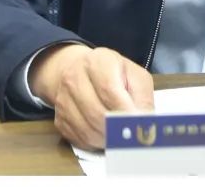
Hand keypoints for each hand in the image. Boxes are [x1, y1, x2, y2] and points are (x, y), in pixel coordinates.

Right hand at [29, 44, 154, 149]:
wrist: (78, 70)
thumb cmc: (113, 73)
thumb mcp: (134, 75)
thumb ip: (142, 96)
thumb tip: (145, 123)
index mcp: (97, 62)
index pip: (109, 90)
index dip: (125, 110)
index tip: (138, 123)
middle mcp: (75, 78)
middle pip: (97, 113)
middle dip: (118, 129)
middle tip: (133, 135)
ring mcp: (63, 100)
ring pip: (88, 130)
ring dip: (109, 139)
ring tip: (122, 136)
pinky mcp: (60, 120)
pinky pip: (80, 139)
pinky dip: (97, 143)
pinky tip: (107, 136)